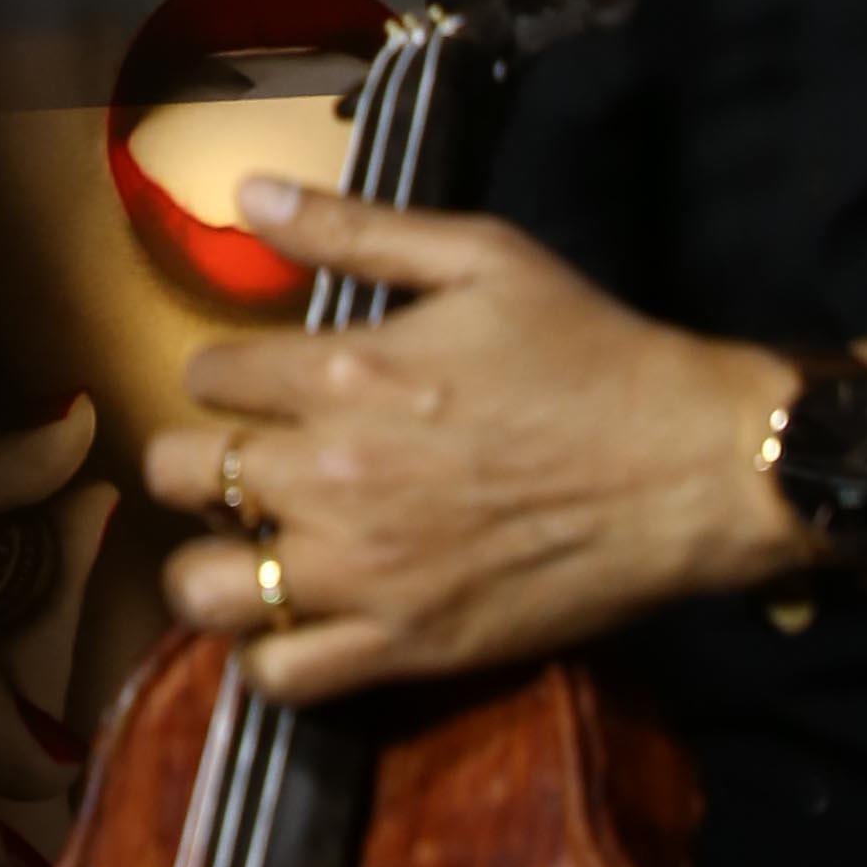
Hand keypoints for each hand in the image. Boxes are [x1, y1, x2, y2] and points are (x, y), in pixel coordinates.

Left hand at [142, 189, 788, 698]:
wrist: (689, 466)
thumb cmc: (589, 351)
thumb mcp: (480, 257)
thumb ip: (354, 229)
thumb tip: (249, 190)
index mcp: (342, 370)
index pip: (205, 375)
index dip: (226, 375)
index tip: (261, 385)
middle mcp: (328, 474)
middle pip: (177, 473)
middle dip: (195, 460)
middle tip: (246, 462)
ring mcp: (360, 571)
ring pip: (202, 587)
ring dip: (211, 562)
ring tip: (252, 546)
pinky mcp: (403, 645)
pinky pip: (278, 675)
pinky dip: (267, 652)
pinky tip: (297, 618)